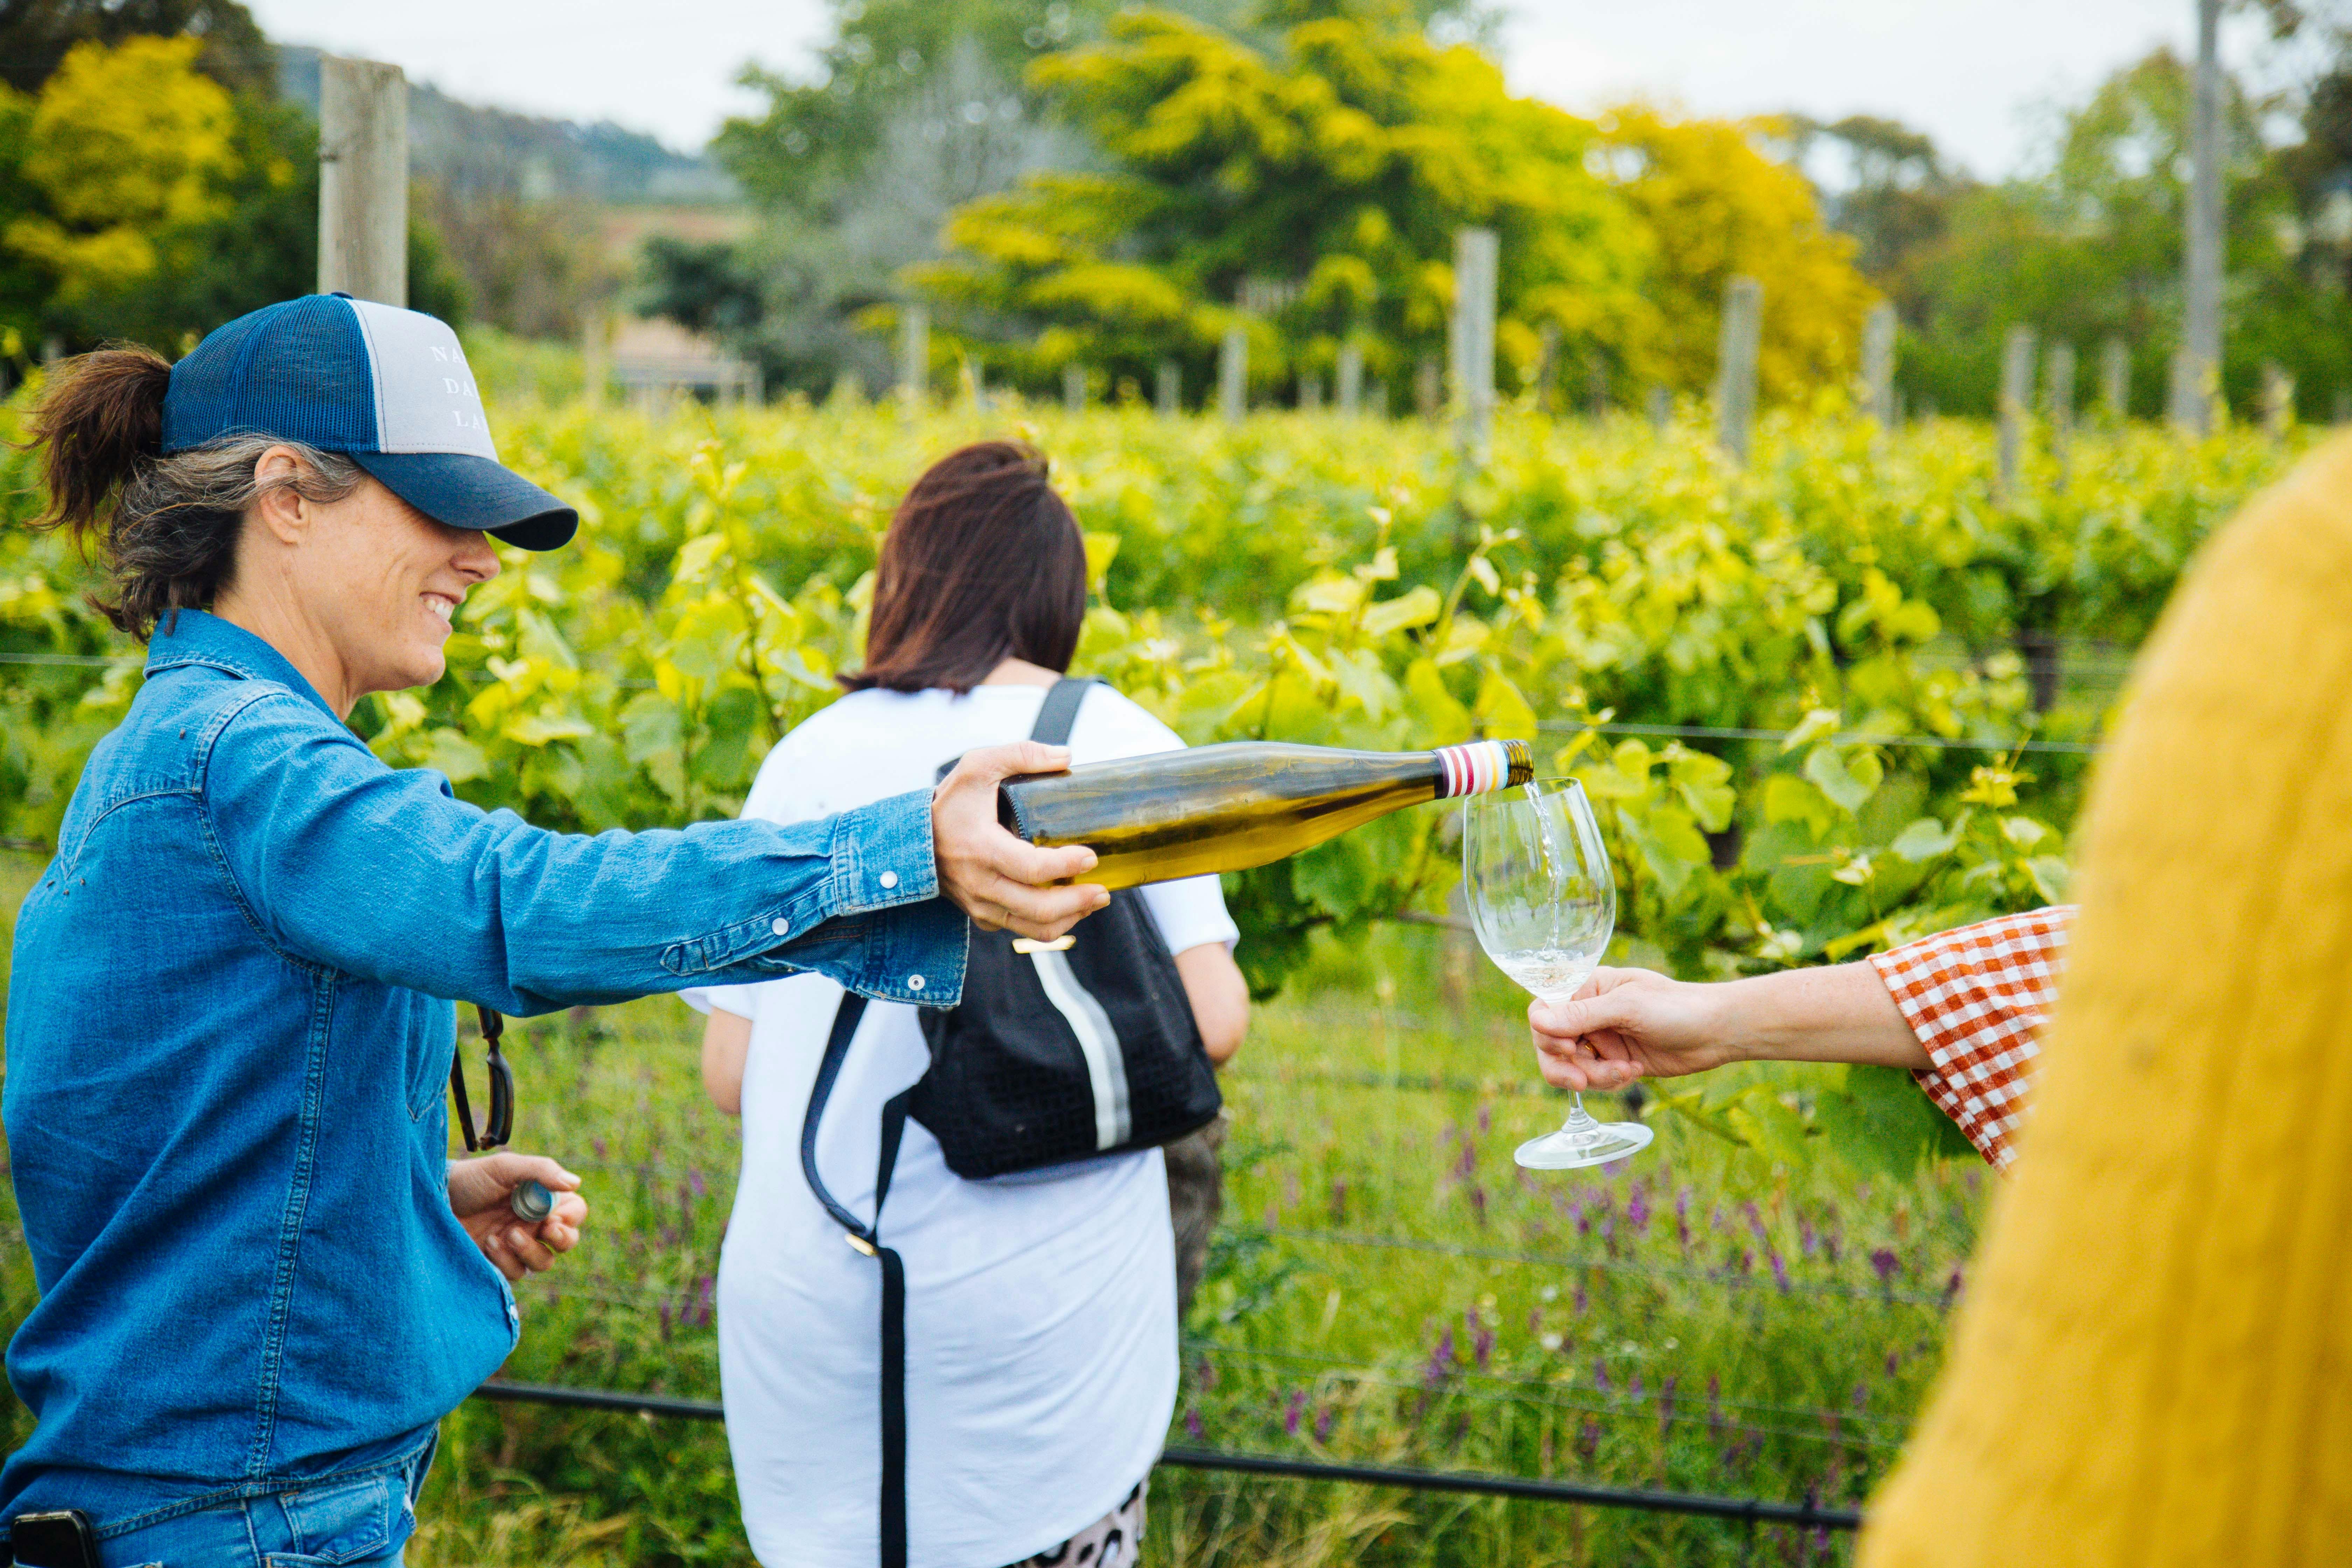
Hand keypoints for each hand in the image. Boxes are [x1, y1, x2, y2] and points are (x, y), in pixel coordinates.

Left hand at [447, 1152, 587, 1281]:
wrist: (434, 1201)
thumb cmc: (471, 1180)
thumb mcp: (505, 1167)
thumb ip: (541, 1171)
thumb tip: (575, 1182)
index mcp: (541, 1200)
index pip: (574, 1212)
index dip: (571, 1218)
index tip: (555, 1217)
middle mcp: (533, 1224)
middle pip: (566, 1242)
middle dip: (563, 1239)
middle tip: (547, 1229)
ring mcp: (516, 1246)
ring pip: (544, 1262)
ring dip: (530, 1251)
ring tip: (508, 1235)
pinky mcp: (498, 1264)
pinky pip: (517, 1273)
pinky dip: (507, 1260)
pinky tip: (489, 1243)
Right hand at [932, 741, 1108, 939]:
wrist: (912, 839)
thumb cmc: (948, 803)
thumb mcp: (978, 766)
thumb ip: (1021, 755)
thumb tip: (1065, 756)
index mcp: (982, 848)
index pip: (1032, 868)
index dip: (1066, 865)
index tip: (1091, 856)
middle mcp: (981, 883)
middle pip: (1039, 908)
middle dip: (1078, 901)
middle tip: (1103, 889)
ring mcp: (981, 904)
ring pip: (1033, 928)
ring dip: (1070, 918)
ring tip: (1093, 901)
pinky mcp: (982, 915)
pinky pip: (1021, 930)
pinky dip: (1050, 925)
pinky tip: (1068, 907)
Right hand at [1528, 968, 1737, 1091]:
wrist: (1715, 1033)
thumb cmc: (1676, 1008)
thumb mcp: (1628, 1007)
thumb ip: (1582, 1015)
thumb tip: (1536, 1021)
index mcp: (1587, 987)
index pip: (1544, 1009)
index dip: (1548, 1033)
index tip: (1571, 1047)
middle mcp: (1589, 1012)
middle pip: (1551, 1043)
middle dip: (1567, 1065)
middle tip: (1584, 1080)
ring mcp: (1601, 1038)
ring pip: (1571, 1067)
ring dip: (1595, 1075)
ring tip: (1626, 1071)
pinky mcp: (1614, 1061)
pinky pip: (1593, 1078)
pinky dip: (1609, 1080)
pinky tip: (1634, 1071)